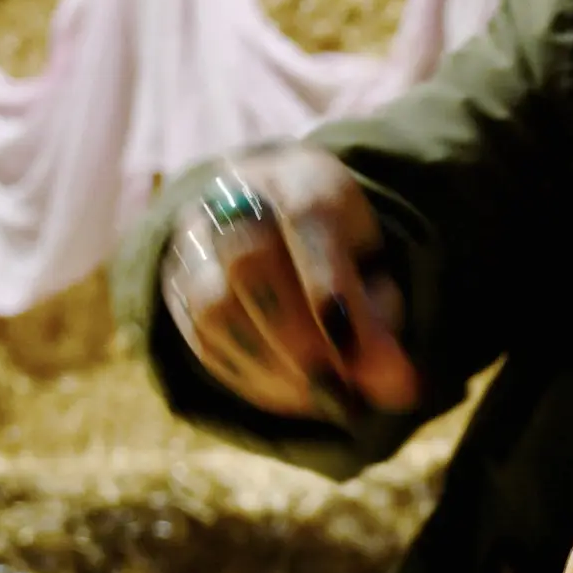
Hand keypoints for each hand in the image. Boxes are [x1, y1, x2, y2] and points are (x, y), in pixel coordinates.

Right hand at [158, 142, 419, 420]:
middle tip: (337, 389)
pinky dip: (248, 377)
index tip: (356, 350)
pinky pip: (200, 338)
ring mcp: (194, 238)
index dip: (327, 286)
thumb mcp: (374, 272)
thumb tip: (398, 389)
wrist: (274, 217)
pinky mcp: (174, 283)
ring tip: (317, 397)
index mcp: (300, 175)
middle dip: (296, 337)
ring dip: (269, 365)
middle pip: (248, 261)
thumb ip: (382, 322)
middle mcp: (234, 196)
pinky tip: (289, 394)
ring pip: (212, 304)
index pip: (306, 217)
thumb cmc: (340, 250)